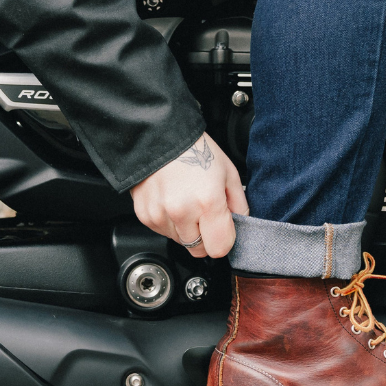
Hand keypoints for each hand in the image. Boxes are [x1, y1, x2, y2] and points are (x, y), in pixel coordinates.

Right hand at [129, 133, 246, 258]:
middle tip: (203, 213)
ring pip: (180, 241)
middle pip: (199, 249)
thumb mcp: (228, 172)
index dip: (224, 240)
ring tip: (185, 201)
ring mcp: (160, 215)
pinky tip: (171, 200)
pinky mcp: (145, 215)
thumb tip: (240, 224)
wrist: (160, 135)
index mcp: (207, 202)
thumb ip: (239, 204)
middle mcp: (181, 212)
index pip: (219, 248)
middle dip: (205, 236)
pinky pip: (163, 231)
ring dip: (185, 228)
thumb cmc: (195, 149)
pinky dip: (169, 221)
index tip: (222, 229)